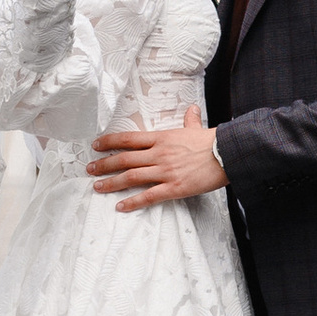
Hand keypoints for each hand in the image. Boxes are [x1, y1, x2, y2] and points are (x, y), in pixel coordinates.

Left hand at [87, 115, 225, 208]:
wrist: (227, 153)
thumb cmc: (212, 141)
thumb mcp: (196, 128)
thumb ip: (190, 120)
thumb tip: (192, 109)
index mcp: (162, 138)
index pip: (129, 139)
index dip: (110, 142)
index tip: (96, 145)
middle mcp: (159, 154)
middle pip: (124, 159)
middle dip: (104, 164)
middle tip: (89, 169)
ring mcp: (165, 171)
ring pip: (131, 177)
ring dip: (111, 183)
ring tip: (98, 187)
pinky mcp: (174, 187)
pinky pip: (148, 196)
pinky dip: (132, 202)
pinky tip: (120, 206)